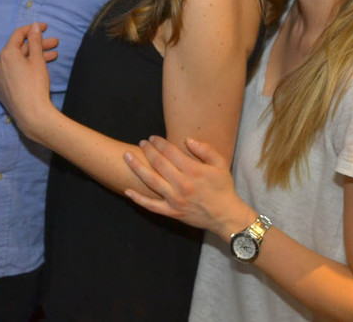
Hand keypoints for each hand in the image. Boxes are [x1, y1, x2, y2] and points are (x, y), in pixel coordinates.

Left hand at [0, 23, 58, 141]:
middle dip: (38, 45)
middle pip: (19, 49)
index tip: (46, 27)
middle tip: (55, 44)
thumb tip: (34, 27)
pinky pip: (12, 73)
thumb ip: (35, 41)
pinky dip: (24, 69)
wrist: (31, 114)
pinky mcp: (0, 89)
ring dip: (33, 57)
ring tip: (53, 57)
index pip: (18, 34)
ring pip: (17, 62)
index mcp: (6, 54)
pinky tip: (38, 70)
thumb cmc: (36, 85)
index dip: (33, 29)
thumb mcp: (38, 60)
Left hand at [123, 135, 255, 239]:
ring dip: (137, 167)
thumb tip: (188, 140)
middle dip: (148, 151)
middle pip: (159, 163)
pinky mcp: (172, 212)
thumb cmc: (223, 188)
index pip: (171, 152)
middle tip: (142, 143)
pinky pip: (151, 206)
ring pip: (151, 181)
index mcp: (194, 171)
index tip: (153, 137)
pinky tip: (127, 191)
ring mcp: (175, 199)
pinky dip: (138, 199)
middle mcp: (182, 184)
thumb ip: (206, 150)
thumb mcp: (220, 165)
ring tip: (127, 157)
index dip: (160, 143)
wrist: (225, 216)